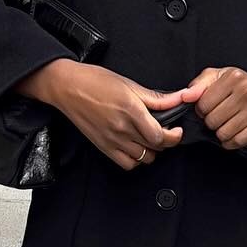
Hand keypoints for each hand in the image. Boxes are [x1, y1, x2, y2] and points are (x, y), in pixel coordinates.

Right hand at [16, 59, 184, 169]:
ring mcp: (112, 140)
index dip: (174, 136)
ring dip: (151, 150)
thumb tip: (179, 99)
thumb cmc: (95, 81)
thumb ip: (156, 98)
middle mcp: (122, 128)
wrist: (67, 88)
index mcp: (131, 110)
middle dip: (165, 141)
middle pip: (155, 147)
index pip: (160, 136)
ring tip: (149, 138)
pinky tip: (136, 147)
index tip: (176, 130)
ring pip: (144, 158)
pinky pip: (127, 164)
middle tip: (164, 131)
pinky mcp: (104, 147)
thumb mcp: (129, 84)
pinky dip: (136, 160)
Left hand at [180, 66, 246, 150]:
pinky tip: (231, 135)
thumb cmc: (238, 84)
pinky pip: (240, 141)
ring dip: (220, 133)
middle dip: (211, 122)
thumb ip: (198, 85)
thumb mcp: (217, 77)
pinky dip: (231, 142)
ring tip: (224, 125)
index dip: (200, 110)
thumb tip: (186, 97)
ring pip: (225, 133)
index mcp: (233, 77)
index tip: (207, 108)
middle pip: (213, 120)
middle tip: (217, 117)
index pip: (204, 104)